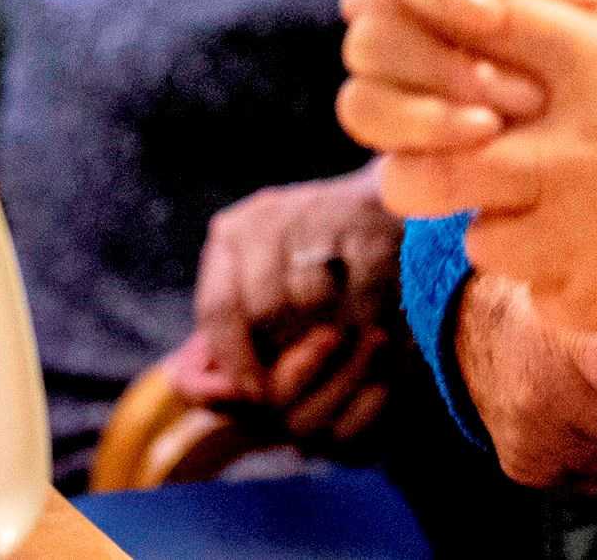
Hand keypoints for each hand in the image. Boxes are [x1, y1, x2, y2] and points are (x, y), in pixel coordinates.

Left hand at [177, 164, 402, 449]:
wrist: (389, 203)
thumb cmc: (316, 264)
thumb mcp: (263, 290)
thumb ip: (232, 341)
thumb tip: (207, 391)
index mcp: (233, 233)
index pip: (218, 307)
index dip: (236, 360)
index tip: (256, 395)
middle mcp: (269, 215)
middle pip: (265, 309)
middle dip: (291, 347)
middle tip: (313, 360)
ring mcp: (319, 212)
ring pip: (313, 302)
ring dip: (333, 332)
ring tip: (345, 337)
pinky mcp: (367, 221)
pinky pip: (361, 294)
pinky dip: (369, 318)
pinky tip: (375, 320)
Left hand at [337, 0, 596, 352]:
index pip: (466, 22)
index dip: (424, 28)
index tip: (416, 32)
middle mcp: (584, 145)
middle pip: (428, 149)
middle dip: (425, 145)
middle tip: (462, 137)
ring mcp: (588, 232)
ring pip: (469, 227)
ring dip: (498, 213)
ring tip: (555, 193)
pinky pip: (530, 285)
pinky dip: (554, 268)